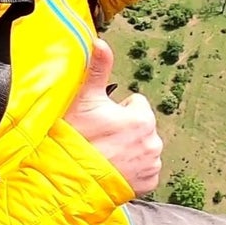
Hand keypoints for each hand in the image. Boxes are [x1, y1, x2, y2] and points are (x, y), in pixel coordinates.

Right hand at [63, 41, 163, 195]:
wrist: (71, 180)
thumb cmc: (77, 138)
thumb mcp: (85, 99)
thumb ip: (98, 68)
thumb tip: (100, 41)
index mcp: (143, 118)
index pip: (135, 104)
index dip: (116, 110)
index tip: (101, 120)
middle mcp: (154, 141)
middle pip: (139, 126)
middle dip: (124, 129)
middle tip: (101, 139)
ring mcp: (152, 164)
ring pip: (142, 147)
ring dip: (128, 149)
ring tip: (105, 155)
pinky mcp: (148, 183)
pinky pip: (144, 169)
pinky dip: (132, 169)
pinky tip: (114, 168)